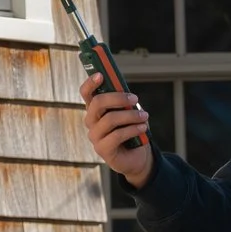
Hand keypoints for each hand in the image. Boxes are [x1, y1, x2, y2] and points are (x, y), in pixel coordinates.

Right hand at [80, 74, 155, 188]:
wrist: (137, 157)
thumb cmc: (132, 131)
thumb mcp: (129, 113)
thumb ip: (125, 103)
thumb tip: (127, 95)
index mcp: (95, 110)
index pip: (86, 93)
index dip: (90, 83)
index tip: (101, 74)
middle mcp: (91, 122)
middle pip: (97, 103)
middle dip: (118, 98)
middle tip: (134, 98)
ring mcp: (95, 136)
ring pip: (110, 119)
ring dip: (131, 115)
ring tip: (145, 116)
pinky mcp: (102, 149)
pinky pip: (117, 135)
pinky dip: (133, 129)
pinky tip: (143, 128)